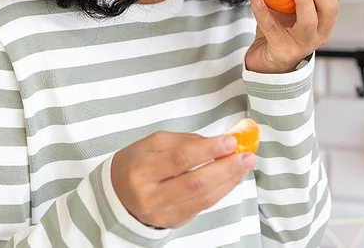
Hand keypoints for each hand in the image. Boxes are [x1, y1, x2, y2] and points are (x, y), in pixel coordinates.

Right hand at [111, 131, 255, 228]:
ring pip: (203, 198)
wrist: (117, 195)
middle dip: (225, 168)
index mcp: (141, 170)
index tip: (230, 141)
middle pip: (195, 182)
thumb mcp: (151, 144)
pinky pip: (203, 206)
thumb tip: (217, 141)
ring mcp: (162, 214)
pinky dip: (221, 191)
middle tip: (246, 155)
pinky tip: (232, 178)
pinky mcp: (173, 223)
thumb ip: (184, 141)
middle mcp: (150, 196)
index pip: (180, 159)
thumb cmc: (136, 164)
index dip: (208, 150)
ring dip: (229, 180)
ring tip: (245, 165)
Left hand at [246, 0, 341, 72]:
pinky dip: (264, 13)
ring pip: (308, 23)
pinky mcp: (282, 50)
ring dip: (303, 0)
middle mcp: (318, 33)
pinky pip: (273, 29)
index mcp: (324, 20)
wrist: (266, 59)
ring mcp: (302, 44)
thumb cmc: (281, 29)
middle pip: (328, 10)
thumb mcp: (291, 7)